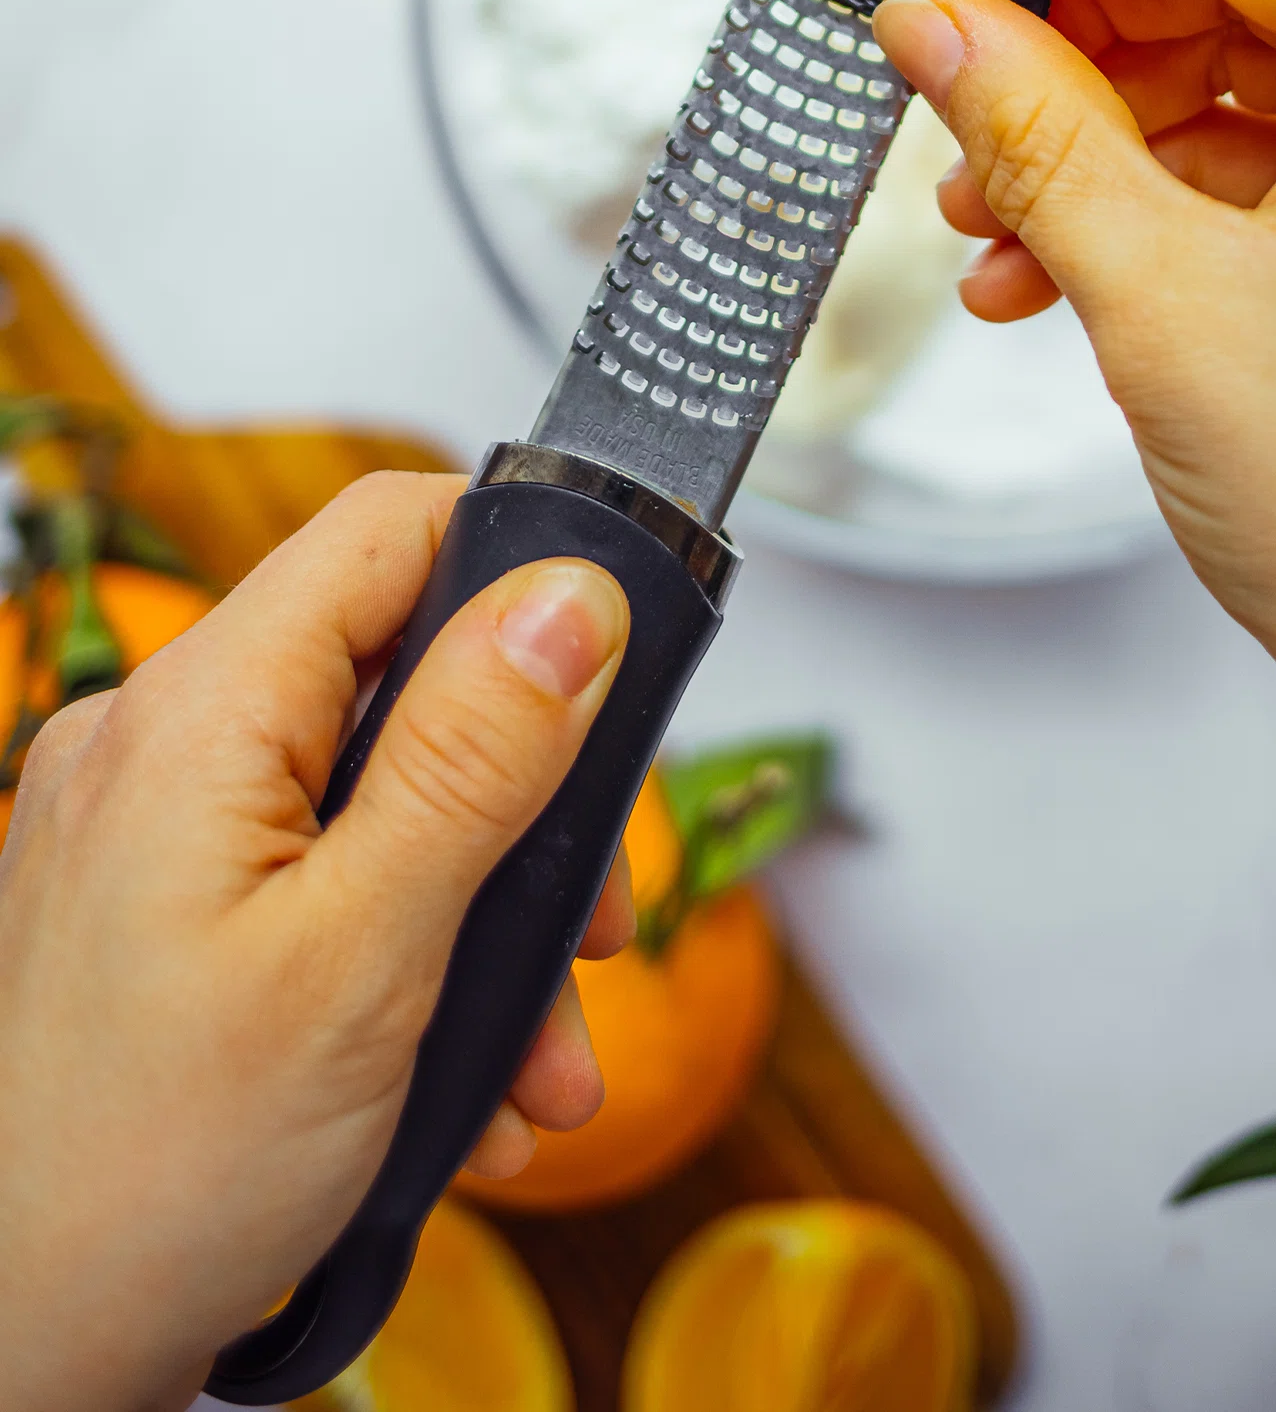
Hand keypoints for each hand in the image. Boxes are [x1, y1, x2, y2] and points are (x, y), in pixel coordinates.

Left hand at [0, 475, 633, 1411]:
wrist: (10, 1353)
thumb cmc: (143, 1180)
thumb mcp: (365, 957)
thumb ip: (474, 759)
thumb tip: (573, 595)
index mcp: (199, 721)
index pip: (393, 532)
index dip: (529, 570)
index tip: (627, 671)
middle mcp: (160, 750)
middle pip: (411, 681)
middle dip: (529, 808)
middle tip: (585, 929)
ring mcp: (153, 836)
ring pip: (387, 804)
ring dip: (487, 923)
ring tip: (528, 1059)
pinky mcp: (162, 916)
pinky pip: (330, 888)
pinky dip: (415, 970)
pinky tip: (455, 1090)